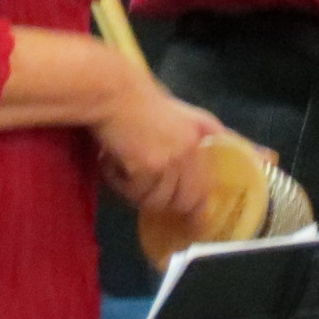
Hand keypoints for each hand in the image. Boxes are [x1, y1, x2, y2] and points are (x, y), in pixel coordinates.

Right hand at [93, 75, 222, 215]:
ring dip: (136, 192)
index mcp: (199, 137)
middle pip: (183, 200)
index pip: (206, 185)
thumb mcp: (177, 111)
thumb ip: (195, 133)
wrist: (112, 92)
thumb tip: (204, 157)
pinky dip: (118, 184)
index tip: (196, 226)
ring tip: (122, 170)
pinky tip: (111, 164)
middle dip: (162, 202)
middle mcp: (190, 152)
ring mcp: (169, 162)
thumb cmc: (138, 97)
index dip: (199, 210)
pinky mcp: (147, 169)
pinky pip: (133, 193)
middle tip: (142, 190)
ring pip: (155, 200)